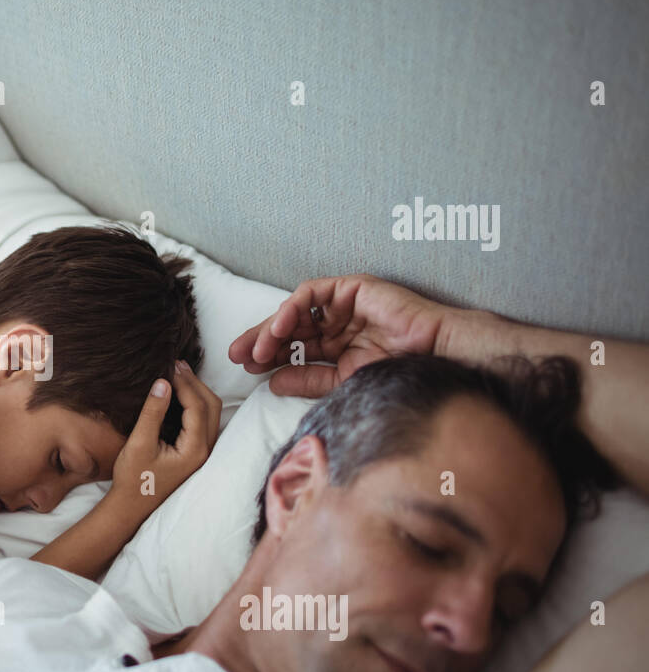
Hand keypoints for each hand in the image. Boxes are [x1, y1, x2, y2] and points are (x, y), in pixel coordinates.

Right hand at [110, 360, 221, 508]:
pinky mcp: (194, 452)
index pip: (197, 406)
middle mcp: (204, 450)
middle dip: (195, 383)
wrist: (131, 507)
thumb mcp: (139, 443)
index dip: (185, 383)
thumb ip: (153, 412)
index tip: (168, 367)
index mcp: (194, 449)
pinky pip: (203, 421)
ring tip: (177, 374)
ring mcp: (202, 452)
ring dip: (196, 391)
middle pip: (211, 406)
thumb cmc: (133, 479)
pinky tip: (177, 394)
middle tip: (175, 365)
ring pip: (210, 413)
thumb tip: (162, 382)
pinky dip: (194, 403)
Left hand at [227, 273, 452, 397]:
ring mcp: (343, 305)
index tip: (245, 368)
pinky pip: (313, 293)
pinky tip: (279, 328)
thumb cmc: (397, 371)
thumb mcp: (342, 380)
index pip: (292, 348)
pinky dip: (292, 308)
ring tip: (257, 348)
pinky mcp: (351, 288)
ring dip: (271, 328)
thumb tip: (272, 383)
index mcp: (335, 345)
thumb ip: (307, 379)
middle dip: (260, 341)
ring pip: (295, 311)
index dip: (267, 356)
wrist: (435, 356)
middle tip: (237, 355)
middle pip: (288, 328)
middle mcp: (336, 323)